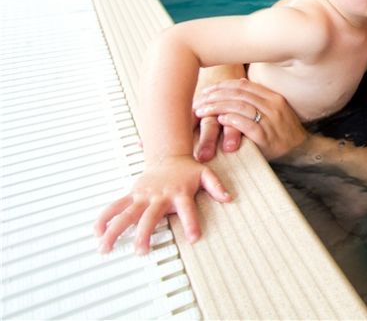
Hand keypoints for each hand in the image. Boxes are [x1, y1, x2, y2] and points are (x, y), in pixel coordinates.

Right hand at [94, 155, 229, 254]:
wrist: (169, 156)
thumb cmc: (187, 170)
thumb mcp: (206, 174)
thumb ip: (216, 186)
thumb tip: (229, 198)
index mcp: (179, 192)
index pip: (188, 209)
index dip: (191, 223)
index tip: (194, 238)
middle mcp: (159, 196)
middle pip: (150, 216)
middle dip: (145, 234)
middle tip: (141, 251)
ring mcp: (143, 195)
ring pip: (126, 214)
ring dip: (115, 231)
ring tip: (105, 248)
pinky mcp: (132, 195)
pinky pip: (115, 207)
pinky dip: (104, 218)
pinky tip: (97, 232)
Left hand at [193, 78, 307, 159]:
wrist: (303, 152)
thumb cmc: (284, 132)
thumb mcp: (275, 111)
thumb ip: (258, 99)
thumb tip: (240, 83)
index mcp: (273, 97)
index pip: (243, 86)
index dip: (222, 86)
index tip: (207, 90)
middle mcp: (273, 106)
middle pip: (239, 95)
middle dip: (215, 96)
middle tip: (198, 100)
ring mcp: (271, 121)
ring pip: (240, 107)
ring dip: (218, 107)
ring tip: (202, 110)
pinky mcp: (267, 137)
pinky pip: (247, 125)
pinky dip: (232, 120)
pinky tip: (220, 120)